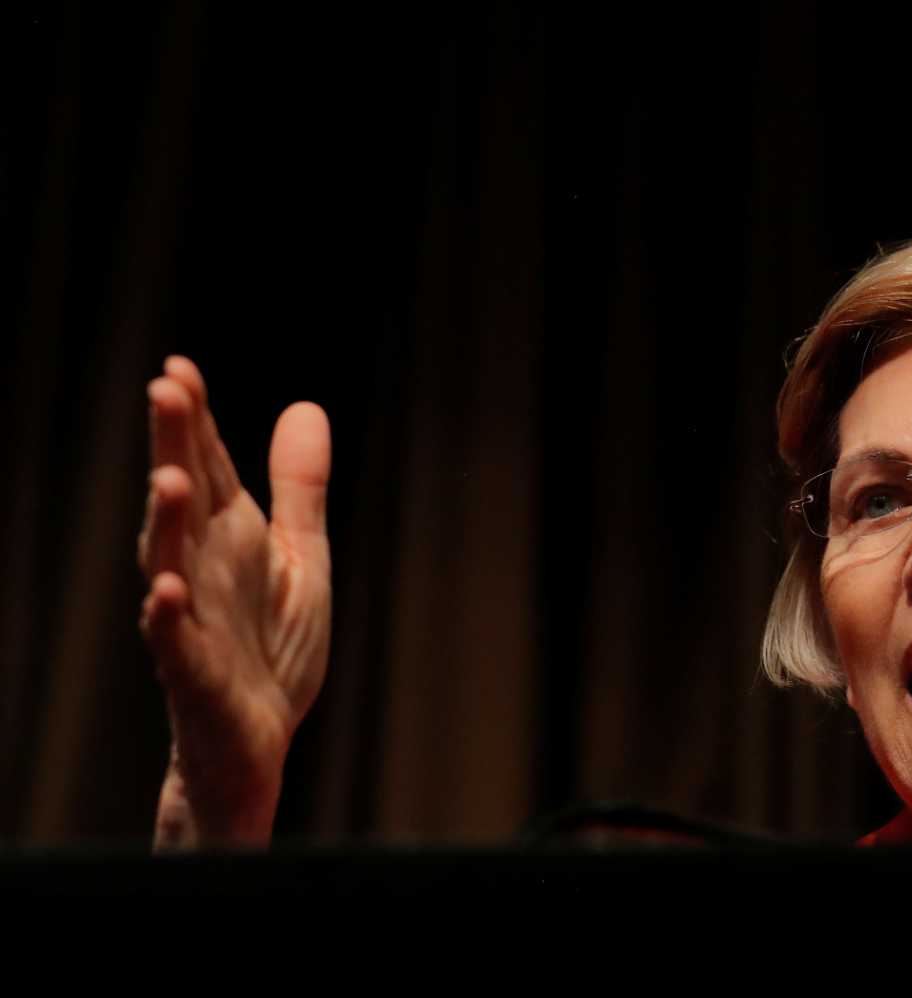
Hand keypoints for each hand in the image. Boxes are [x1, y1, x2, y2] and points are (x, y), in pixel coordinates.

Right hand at [137, 356, 331, 848]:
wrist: (259, 744)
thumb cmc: (271, 649)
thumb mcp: (301, 556)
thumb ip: (300, 488)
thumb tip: (306, 407)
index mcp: (230, 537)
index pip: (208, 466)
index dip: (195, 419)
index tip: (180, 366)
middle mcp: (203, 568)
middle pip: (185, 500)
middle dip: (174, 446)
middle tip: (165, 389)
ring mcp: (195, 620)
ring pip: (170, 562)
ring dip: (167, 521)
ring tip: (170, 477)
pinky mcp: (196, 674)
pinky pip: (176, 643)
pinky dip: (169, 617)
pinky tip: (168, 589)